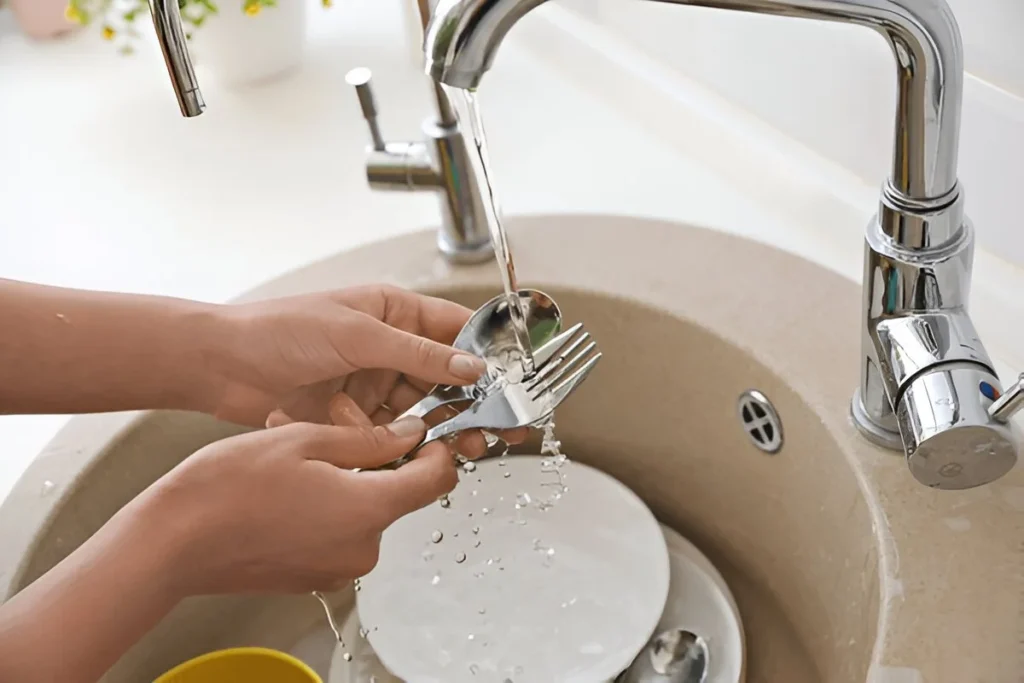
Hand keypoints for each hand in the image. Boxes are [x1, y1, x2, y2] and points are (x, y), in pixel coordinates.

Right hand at [147, 417, 455, 594]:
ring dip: (347, 479)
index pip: (438, 480)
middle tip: (335, 427)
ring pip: (365, 511)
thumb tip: (410, 437)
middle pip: (398, 494)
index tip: (422, 431)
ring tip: (300, 455)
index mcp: (368, 511)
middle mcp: (362, 549)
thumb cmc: (227, 489)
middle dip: (377, 457)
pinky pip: (339, 533)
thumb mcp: (303, 440)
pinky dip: (327, 506)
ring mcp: (338, 568)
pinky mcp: (314, 577)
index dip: (436, 450)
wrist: (172, 543)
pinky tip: (289, 487)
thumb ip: (368, 439)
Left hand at [207, 284, 524, 456]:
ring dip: (436, 429)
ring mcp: (371, 382)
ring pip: (421, 410)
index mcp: (394, 312)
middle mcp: (388, 346)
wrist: (221, 365)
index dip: (487, 355)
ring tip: (458, 448)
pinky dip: (396, 443)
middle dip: (469, 404)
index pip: (456, 331)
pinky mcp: (352, 414)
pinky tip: (399, 450)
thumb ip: (418, 355)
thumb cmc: (279, 330)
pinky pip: (389, 433)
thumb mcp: (358, 335)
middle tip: (494, 429)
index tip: (512, 383)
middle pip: (446, 377)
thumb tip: (471, 368)